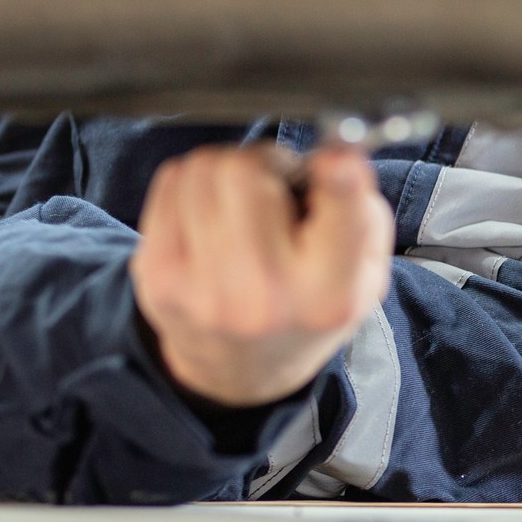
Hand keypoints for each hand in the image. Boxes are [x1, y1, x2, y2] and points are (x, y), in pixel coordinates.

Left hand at [129, 143, 393, 407]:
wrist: (241, 368)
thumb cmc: (310, 305)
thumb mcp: (365, 273)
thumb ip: (362, 211)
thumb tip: (334, 153)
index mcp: (330, 297)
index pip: (342, 219)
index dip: (342, 174)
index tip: (339, 159)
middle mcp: (264, 296)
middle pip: (249, 172)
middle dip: (269, 164)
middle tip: (279, 188)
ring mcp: (200, 287)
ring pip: (206, 167)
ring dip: (230, 171)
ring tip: (245, 204)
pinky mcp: (155, 274)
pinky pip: (173, 181)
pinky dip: (197, 183)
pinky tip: (213, 215)